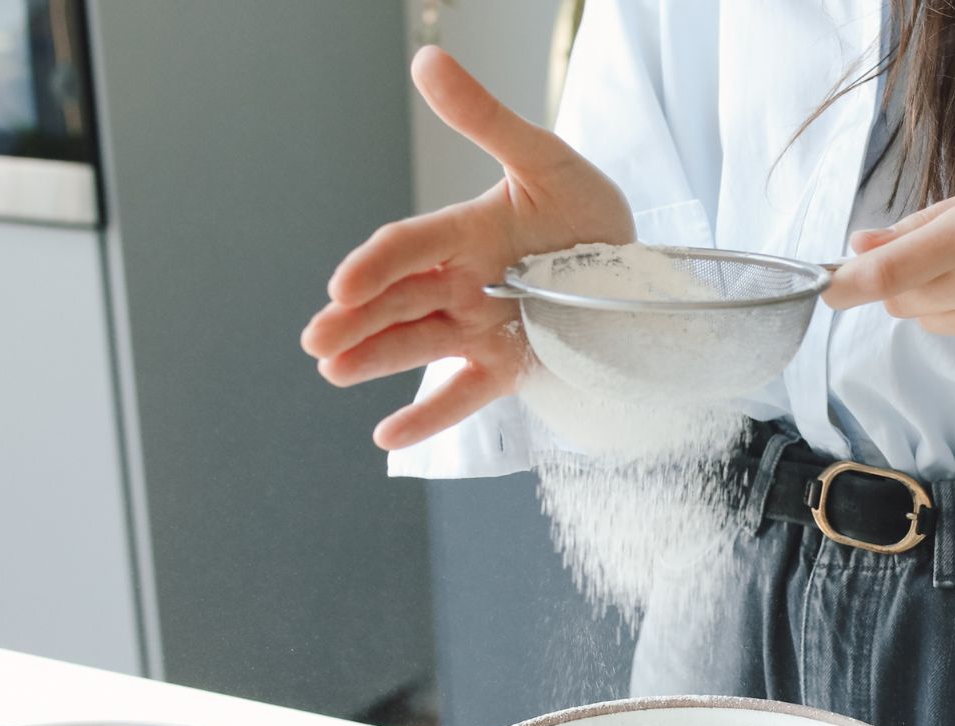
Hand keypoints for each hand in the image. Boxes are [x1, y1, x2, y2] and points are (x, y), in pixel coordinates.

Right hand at [300, 47, 631, 449]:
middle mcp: (464, 283)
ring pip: (419, 346)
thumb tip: (427, 59)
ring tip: (334, 373)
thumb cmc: (585, 208)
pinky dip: (427, 416)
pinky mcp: (508, 367)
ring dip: (376, 360)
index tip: (341, 285)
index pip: (408, 248)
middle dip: (356, 321)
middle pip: (400, 302)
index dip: (374, 266)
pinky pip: (463, 394)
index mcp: (466, 233)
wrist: (637, 268)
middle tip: (317, 340)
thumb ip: (484, 118)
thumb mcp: (543, 159)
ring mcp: (482, 328)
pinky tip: (387, 437)